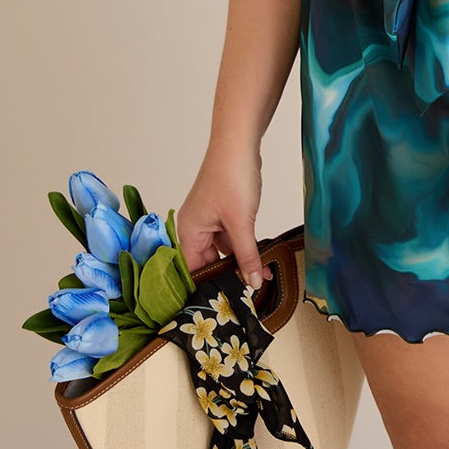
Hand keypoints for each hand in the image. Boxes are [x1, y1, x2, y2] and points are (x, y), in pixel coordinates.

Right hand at [176, 142, 273, 292]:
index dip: (208, 288)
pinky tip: (260, 257)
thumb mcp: (242, 222)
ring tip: (259, 277)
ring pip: (223, 250)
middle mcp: (195, 227)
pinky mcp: (223, 211)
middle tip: (248, 294)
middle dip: (229, 275)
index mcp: (188, 232)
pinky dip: (244, 246)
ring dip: (240, 261)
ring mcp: (209, 219)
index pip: (192, 271)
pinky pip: (231, 236)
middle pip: (208, 262)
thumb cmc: (231, 176)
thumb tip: (251, 283)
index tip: (225, 305)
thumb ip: (247, 255)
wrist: (240, 143)